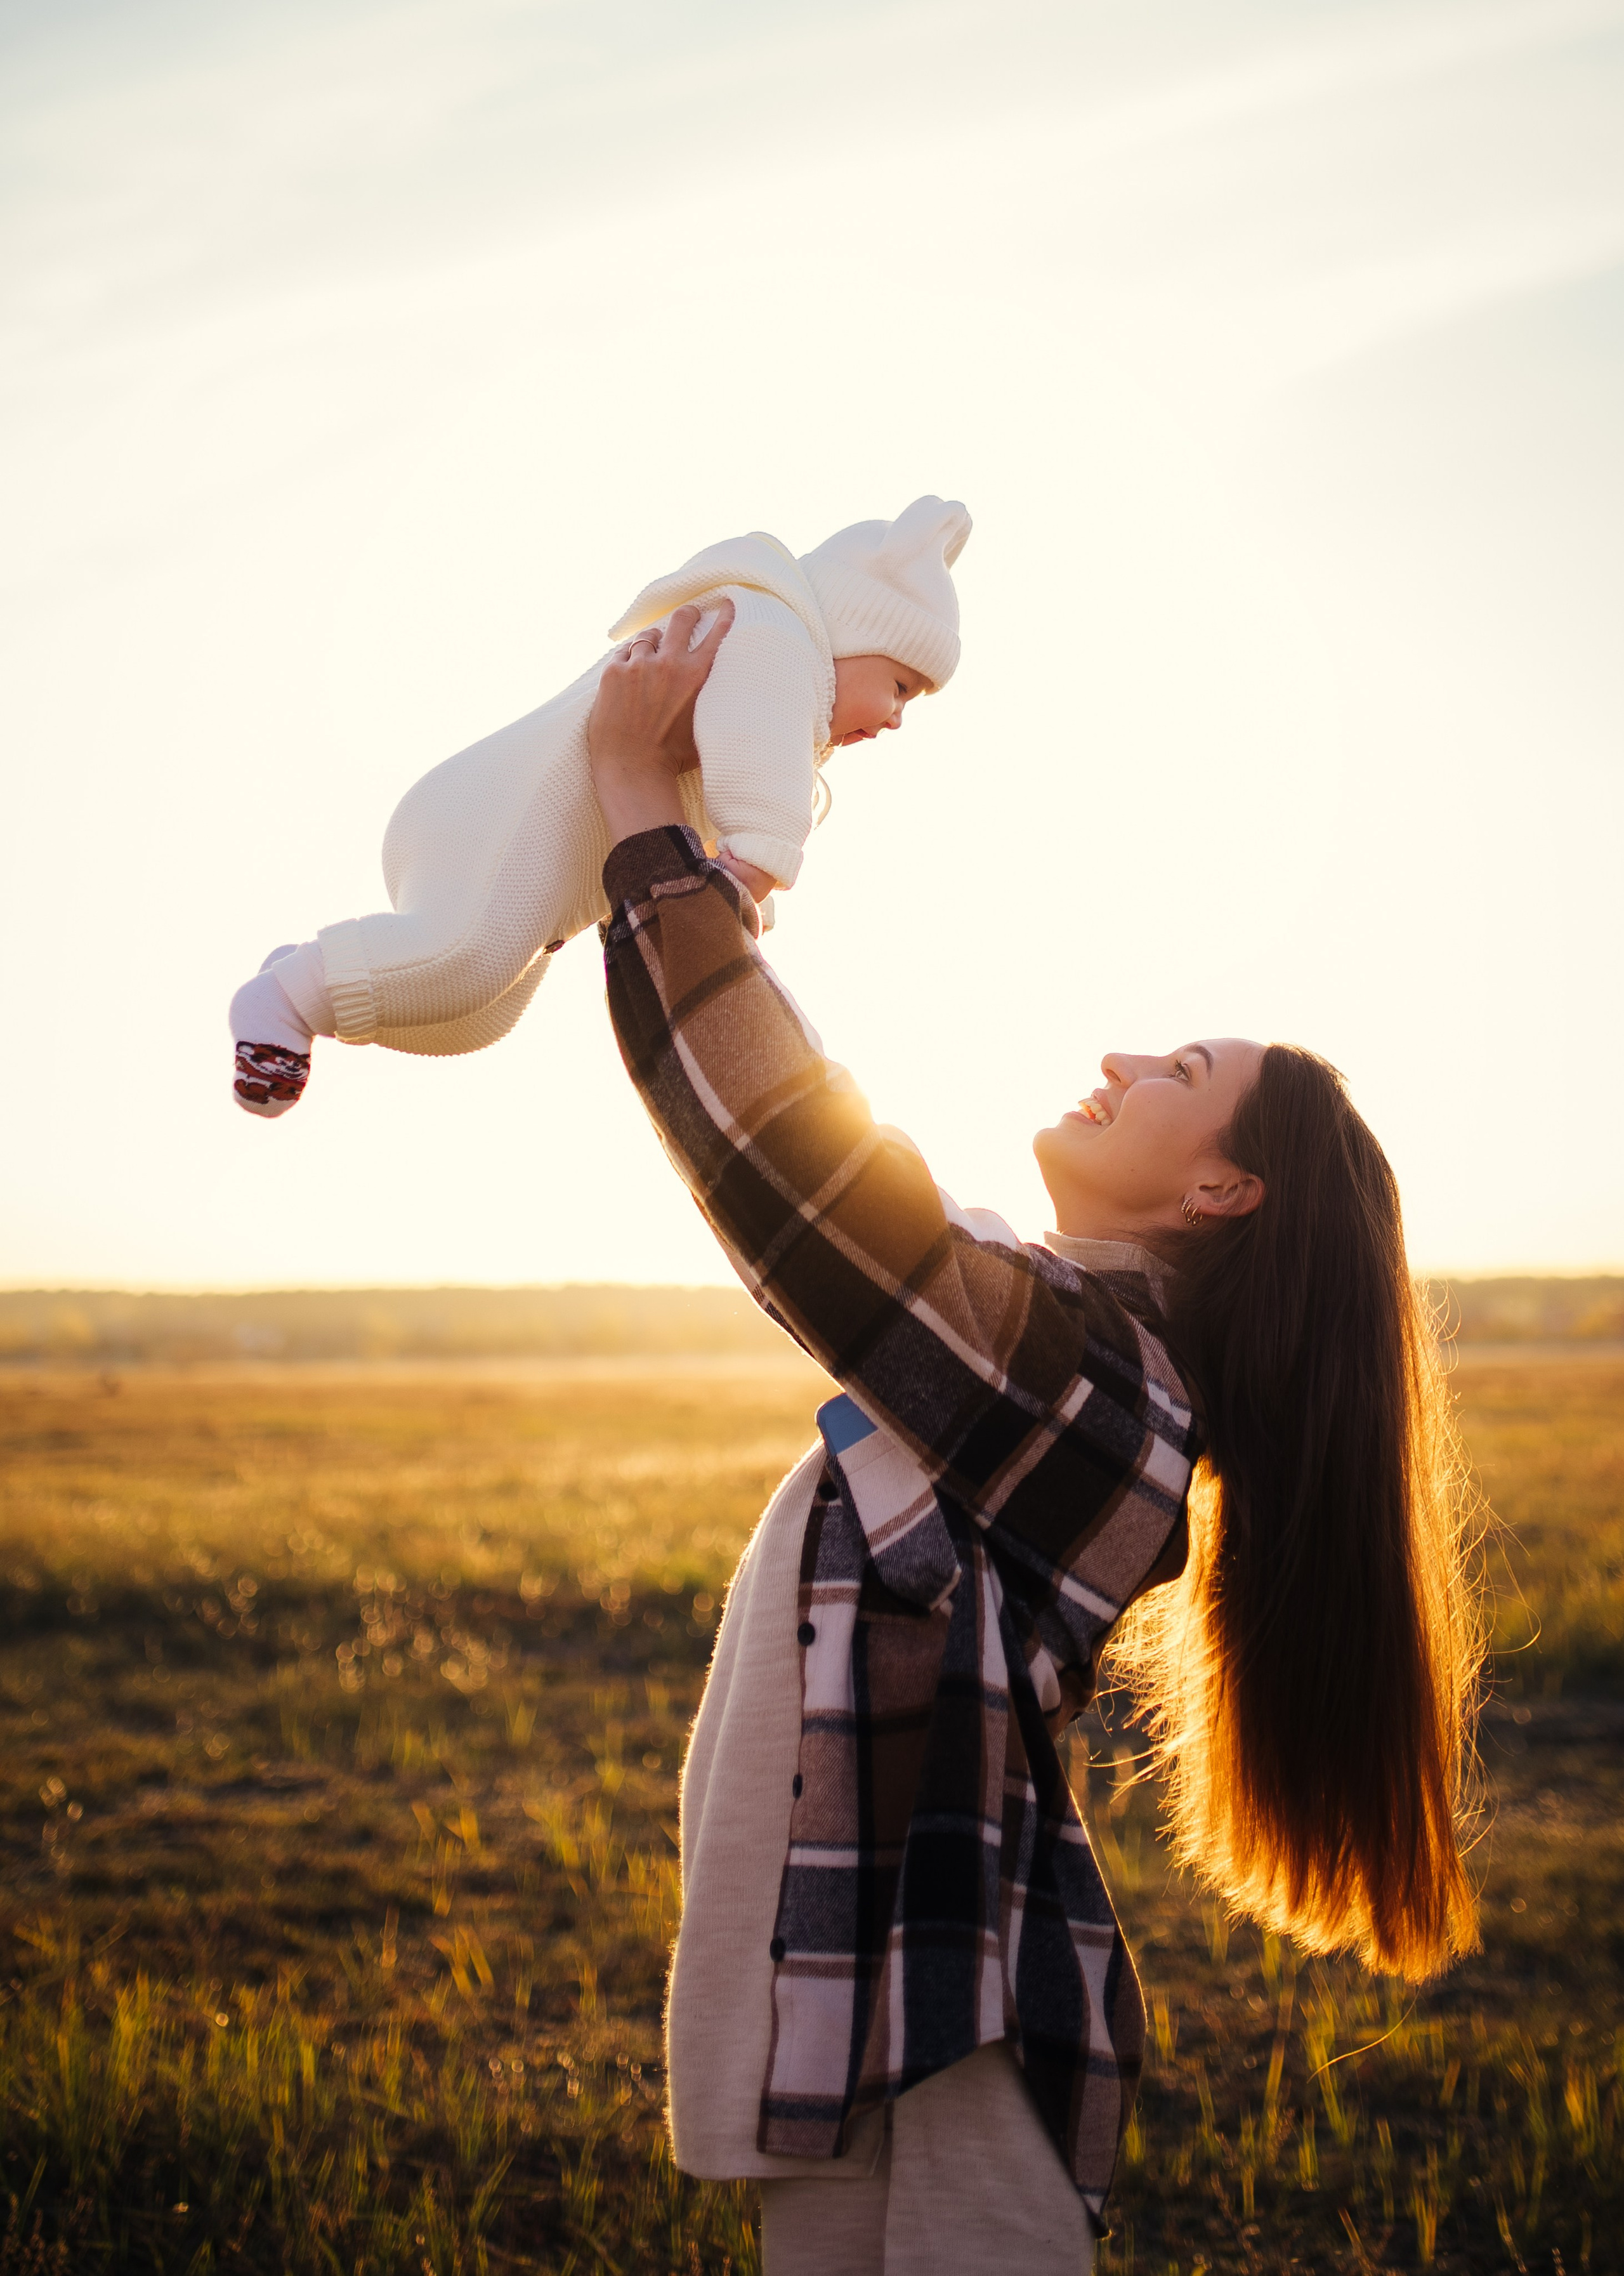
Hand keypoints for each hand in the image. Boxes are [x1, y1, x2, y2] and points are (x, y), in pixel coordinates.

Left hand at [589, 599, 733, 844]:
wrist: (632, 769)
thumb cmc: (673, 758)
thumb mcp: (706, 726)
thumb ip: (715, 702)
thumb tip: (732, 694)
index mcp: (697, 675)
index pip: (717, 633)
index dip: (724, 613)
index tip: (726, 603)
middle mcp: (669, 663)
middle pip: (682, 618)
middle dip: (689, 613)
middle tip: (690, 616)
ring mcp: (639, 665)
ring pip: (649, 635)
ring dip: (654, 643)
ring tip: (653, 659)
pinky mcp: (614, 671)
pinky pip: (624, 652)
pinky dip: (629, 660)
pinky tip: (631, 675)